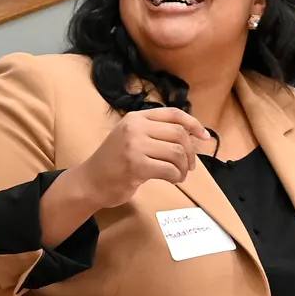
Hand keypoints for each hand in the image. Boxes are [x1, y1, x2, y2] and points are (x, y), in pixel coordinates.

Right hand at [63, 107, 213, 209]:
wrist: (90, 182)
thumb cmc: (114, 162)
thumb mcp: (131, 137)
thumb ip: (154, 133)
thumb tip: (190, 136)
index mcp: (136, 117)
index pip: (173, 114)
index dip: (193, 124)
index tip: (205, 136)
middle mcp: (135, 127)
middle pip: (178, 133)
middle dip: (190, 152)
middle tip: (190, 166)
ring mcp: (135, 146)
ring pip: (176, 152)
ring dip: (184, 167)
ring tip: (180, 175)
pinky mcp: (136, 165)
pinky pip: (169, 169)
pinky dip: (176, 177)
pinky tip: (173, 180)